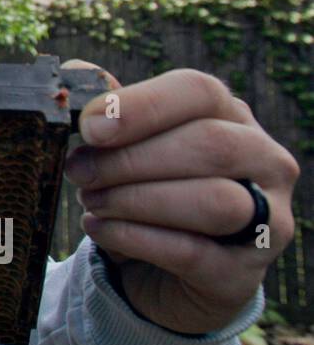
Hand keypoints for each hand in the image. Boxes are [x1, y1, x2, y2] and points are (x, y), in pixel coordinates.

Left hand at [62, 60, 298, 335]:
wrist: (158, 273)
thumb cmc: (145, 192)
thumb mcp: (127, 148)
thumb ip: (111, 112)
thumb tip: (76, 70)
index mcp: (232, 117)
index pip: (200, 92)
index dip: (143, 105)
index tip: (89, 126)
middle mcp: (264, 162)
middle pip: (210, 144)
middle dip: (131, 159)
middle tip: (78, 172)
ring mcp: (267, 221)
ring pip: (213, 201)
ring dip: (136, 200)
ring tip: (91, 201)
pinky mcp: (243, 274)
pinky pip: (192, 252)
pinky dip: (134, 237)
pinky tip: (99, 228)